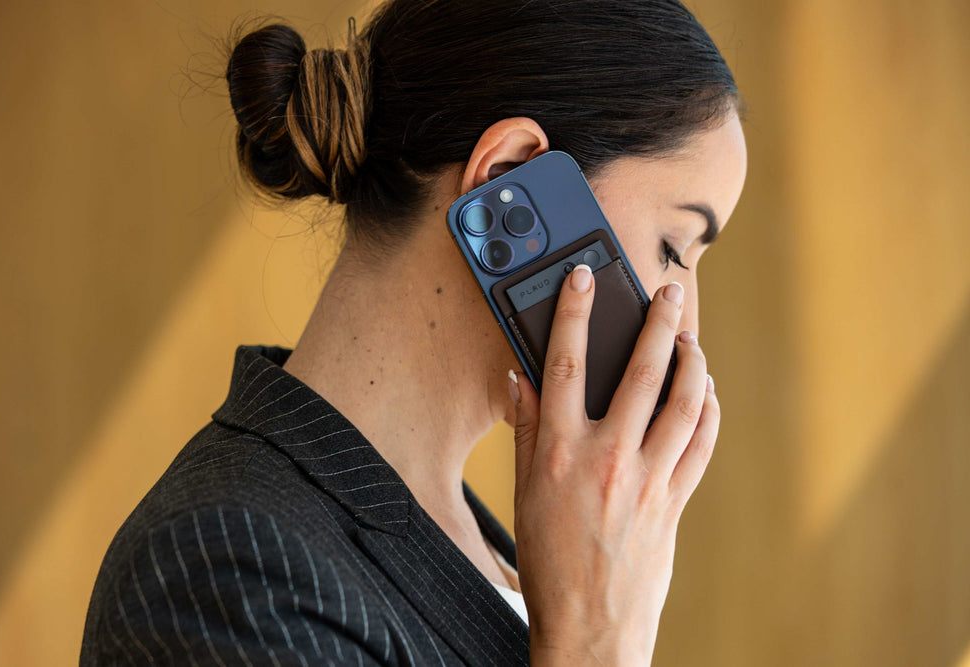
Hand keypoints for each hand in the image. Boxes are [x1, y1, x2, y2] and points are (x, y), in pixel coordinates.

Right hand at [509, 265, 718, 665]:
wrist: (591, 625)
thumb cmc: (550, 559)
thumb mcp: (525, 492)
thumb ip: (528, 430)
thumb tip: (521, 380)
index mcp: (562, 451)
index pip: (565, 365)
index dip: (573, 313)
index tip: (584, 277)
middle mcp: (608, 457)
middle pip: (639, 372)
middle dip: (658, 323)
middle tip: (669, 292)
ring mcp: (648, 479)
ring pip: (683, 403)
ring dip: (692, 363)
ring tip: (691, 340)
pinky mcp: (675, 500)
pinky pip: (701, 443)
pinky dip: (708, 411)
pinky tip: (706, 393)